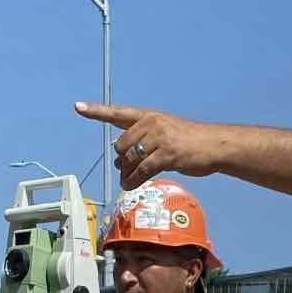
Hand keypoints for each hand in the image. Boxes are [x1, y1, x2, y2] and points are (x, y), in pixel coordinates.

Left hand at [76, 103, 225, 190]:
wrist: (214, 145)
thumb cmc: (189, 141)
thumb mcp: (165, 131)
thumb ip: (143, 140)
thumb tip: (121, 161)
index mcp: (149, 116)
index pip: (118, 112)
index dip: (96, 111)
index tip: (77, 107)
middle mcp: (152, 123)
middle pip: (121, 145)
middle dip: (121, 161)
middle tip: (126, 171)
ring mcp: (160, 138)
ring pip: (129, 159)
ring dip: (126, 174)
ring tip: (127, 182)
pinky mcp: (168, 154)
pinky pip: (142, 171)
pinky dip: (133, 180)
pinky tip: (131, 185)